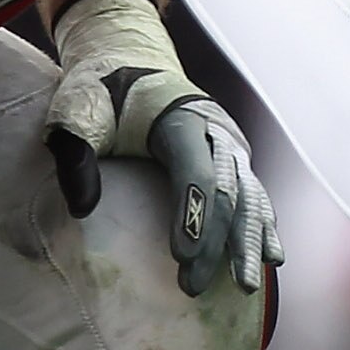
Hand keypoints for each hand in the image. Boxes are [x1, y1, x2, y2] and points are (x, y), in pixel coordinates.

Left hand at [45, 0, 280, 295]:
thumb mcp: (77, 114)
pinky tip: (273, 257)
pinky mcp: (234, 158)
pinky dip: (263, 226)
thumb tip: (82, 209)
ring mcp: (231, 146)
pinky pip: (255, 196)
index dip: (192, 218)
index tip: (180, 260)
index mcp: (182, 121)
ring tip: (247, 286)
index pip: (196, 175)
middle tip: (195, 287)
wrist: (131, 62)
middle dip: (216, 246)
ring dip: (249, 244)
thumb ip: (76, 156)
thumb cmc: (101, 91)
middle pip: (227, 195)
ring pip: (249, 199)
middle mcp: (217, 133)